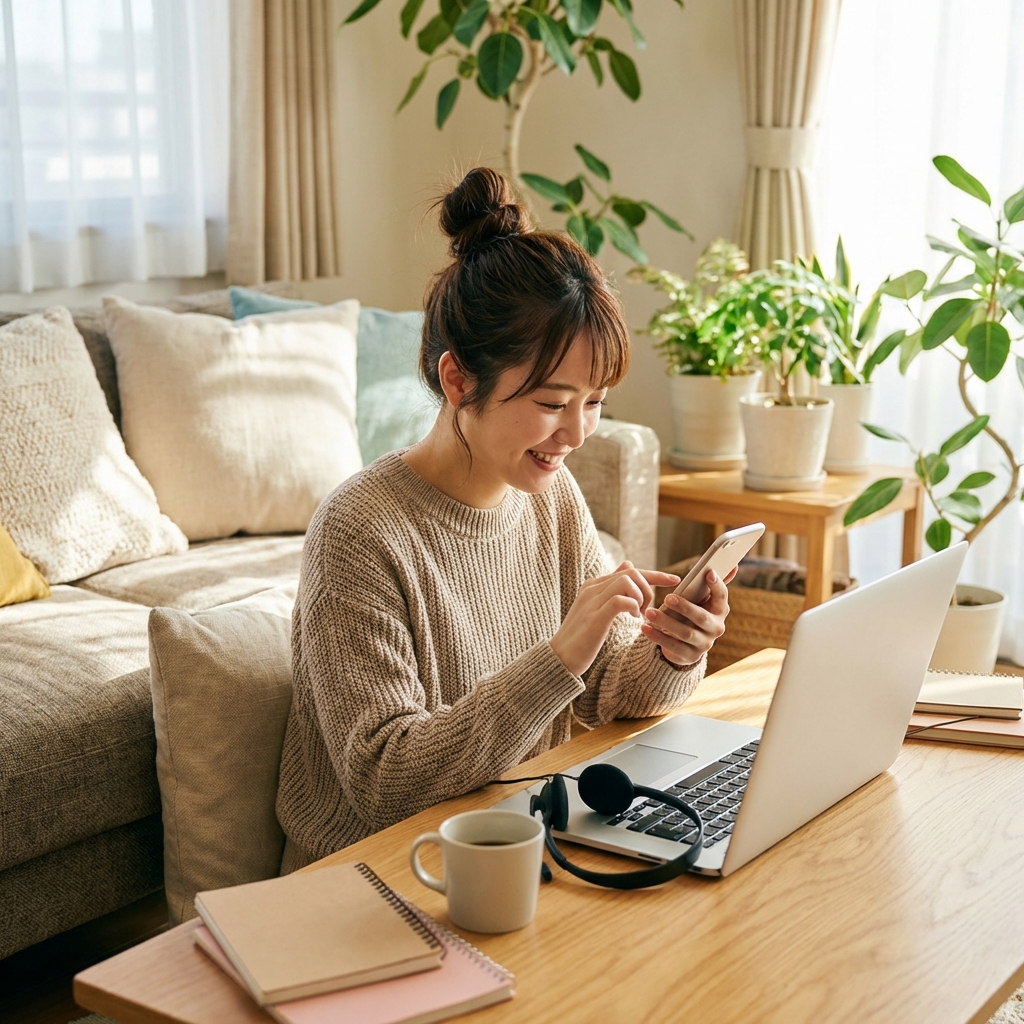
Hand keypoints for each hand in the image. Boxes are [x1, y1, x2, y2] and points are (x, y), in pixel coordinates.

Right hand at [551, 561, 682, 677]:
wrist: (559, 658)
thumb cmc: (580, 637)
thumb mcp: (596, 609)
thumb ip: (612, 589)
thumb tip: (628, 564)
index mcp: (593, 585)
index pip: (628, 569)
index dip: (654, 574)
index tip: (674, 580)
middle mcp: (592, 588)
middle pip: (631, 572)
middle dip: (649, 588)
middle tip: (648, 610)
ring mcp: (592, 601)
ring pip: (627, 582)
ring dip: (641, 597)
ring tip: (640, 615)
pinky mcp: (595, 617)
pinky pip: (622, 600)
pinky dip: (634, 607)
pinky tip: (634, 619)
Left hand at [640, 567, 736, 666]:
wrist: (686, 645)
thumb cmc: (692, 614)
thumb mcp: (701, 600)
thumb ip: (711, 585)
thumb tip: (733, 566)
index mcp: (720, 611)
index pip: (722, 597)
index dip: (717, 585)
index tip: (708, 572)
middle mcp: (716, 628)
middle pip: (701, 617)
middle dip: (685, 607)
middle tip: (667, 597)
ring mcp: (704, 644)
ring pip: (685, 633)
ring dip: (666, 622)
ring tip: (649, 612)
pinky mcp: (690, 656)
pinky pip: (672, 646)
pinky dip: (657, 636)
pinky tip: (645, 628)